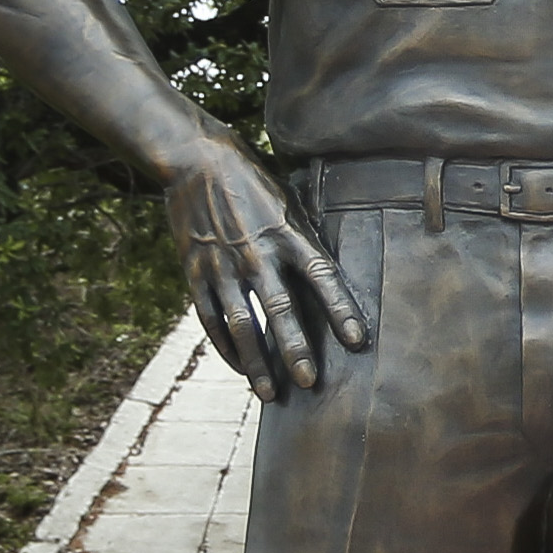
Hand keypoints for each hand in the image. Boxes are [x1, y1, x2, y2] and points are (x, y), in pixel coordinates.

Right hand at [162, 136, 368, 400]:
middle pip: (280, 309)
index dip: (341, 310)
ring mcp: (223, 264)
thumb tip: (332, 280)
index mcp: (289, 233)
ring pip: (242, 324)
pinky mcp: (195, 270)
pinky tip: (240, 367)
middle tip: (310, 383)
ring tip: (270, 393)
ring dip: (257, 362)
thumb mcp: (291, 203)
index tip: (358, 340)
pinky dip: (225, 346)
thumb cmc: (255, 183)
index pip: (322, 276)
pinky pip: (210, 317)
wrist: (196, 159)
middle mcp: (257, 252)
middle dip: (295, 350)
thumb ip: (307, 242)